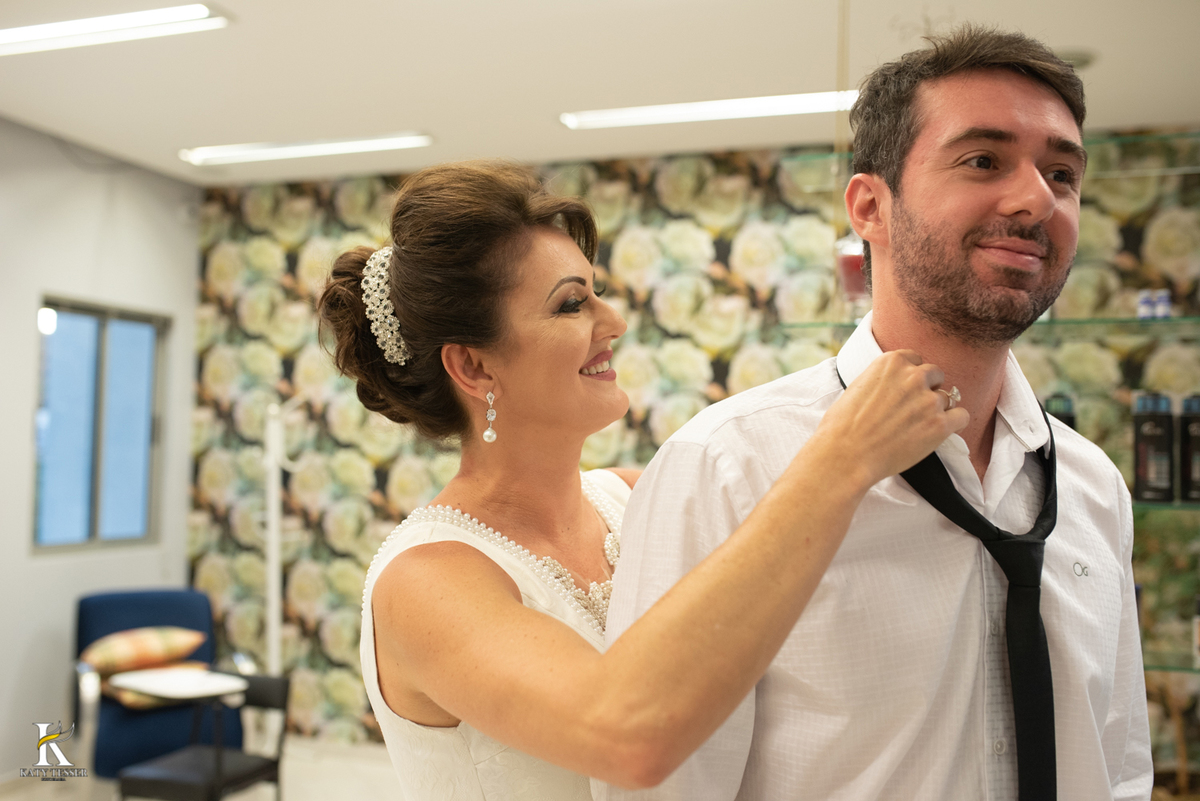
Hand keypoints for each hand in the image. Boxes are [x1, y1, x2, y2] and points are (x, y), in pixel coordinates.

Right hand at [809, 350, 968, 488]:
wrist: (845, 455)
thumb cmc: (842, 426)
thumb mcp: (858, 386)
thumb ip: (883, 379)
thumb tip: (894, 385)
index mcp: (892, 362)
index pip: (916, 359)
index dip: (912, 376)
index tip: (906, 390)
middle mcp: (913, 376)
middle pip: (935, 375)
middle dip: (927, 389)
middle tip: (913, 409)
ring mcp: (928, 400)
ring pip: (947, 398)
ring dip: (936, 410)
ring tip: (918, 426)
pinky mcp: (939, 424)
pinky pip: (962, 416)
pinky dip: (954, 424)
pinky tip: (938, 432)